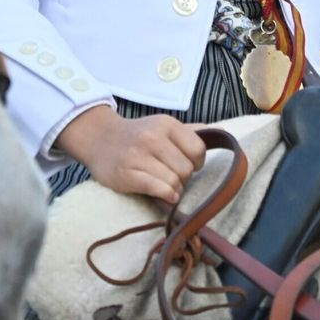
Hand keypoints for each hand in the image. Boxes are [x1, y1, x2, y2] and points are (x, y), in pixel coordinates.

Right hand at [55, 108, 206, 203]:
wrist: (99, 139)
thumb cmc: (136, 135)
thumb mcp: (162, 125)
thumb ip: (189, 130)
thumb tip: (220, 132)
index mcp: (166, 123)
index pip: (198, 149)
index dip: (197, 161)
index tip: (187, 164)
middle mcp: (152, 136)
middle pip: (187, 169)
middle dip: (184, 177)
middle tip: (173, 176)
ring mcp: (138, 155)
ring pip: (175, 181)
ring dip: (175, 188)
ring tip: (166, 185)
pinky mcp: (127, 174)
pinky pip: (159, 190)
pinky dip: (167, 195)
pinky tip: (163, 194)